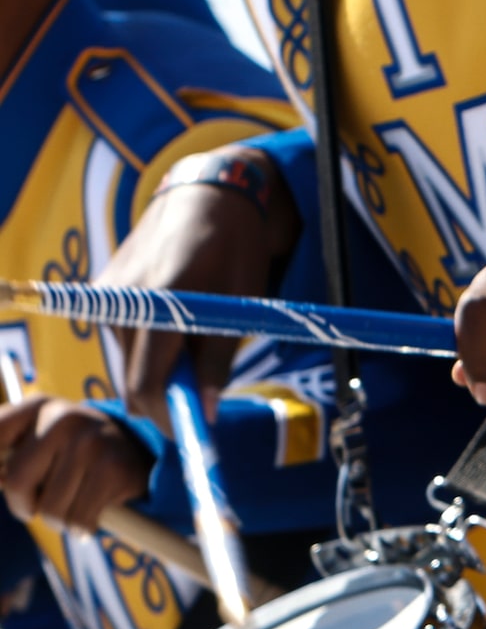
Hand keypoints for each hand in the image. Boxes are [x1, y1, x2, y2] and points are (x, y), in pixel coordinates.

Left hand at [0, 397, 152, 532]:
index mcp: (39, 405)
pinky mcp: (114, 468)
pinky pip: (78, 519)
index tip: (4, 480)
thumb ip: (4, 454)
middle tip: (40, 503)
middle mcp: (65, 416)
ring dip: (58, 520)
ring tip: (73, 502)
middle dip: (25, 505)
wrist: (136, 455)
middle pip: (17, 482)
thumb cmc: (71, 455)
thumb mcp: (37, 440)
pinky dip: (82, 526)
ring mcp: (92, 441)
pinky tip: (92, 510)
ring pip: (50, 509)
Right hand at [98, 148, 299, 426]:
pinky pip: (124, 339)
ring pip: (129, 361)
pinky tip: (176, 319)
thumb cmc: (236, 250)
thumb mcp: (241, 304)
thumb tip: (205, 412)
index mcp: (165, 302)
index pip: (148, 383)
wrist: (207, 197)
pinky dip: (150, 345)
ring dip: (162, 367)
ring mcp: (108, 296)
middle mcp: (127, 301)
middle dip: (167, 397)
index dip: (168, 416)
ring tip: (199, 336)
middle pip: (134, 380)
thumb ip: (220, 360)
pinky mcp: (101, 293)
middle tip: (204, 395)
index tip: (191, 431)